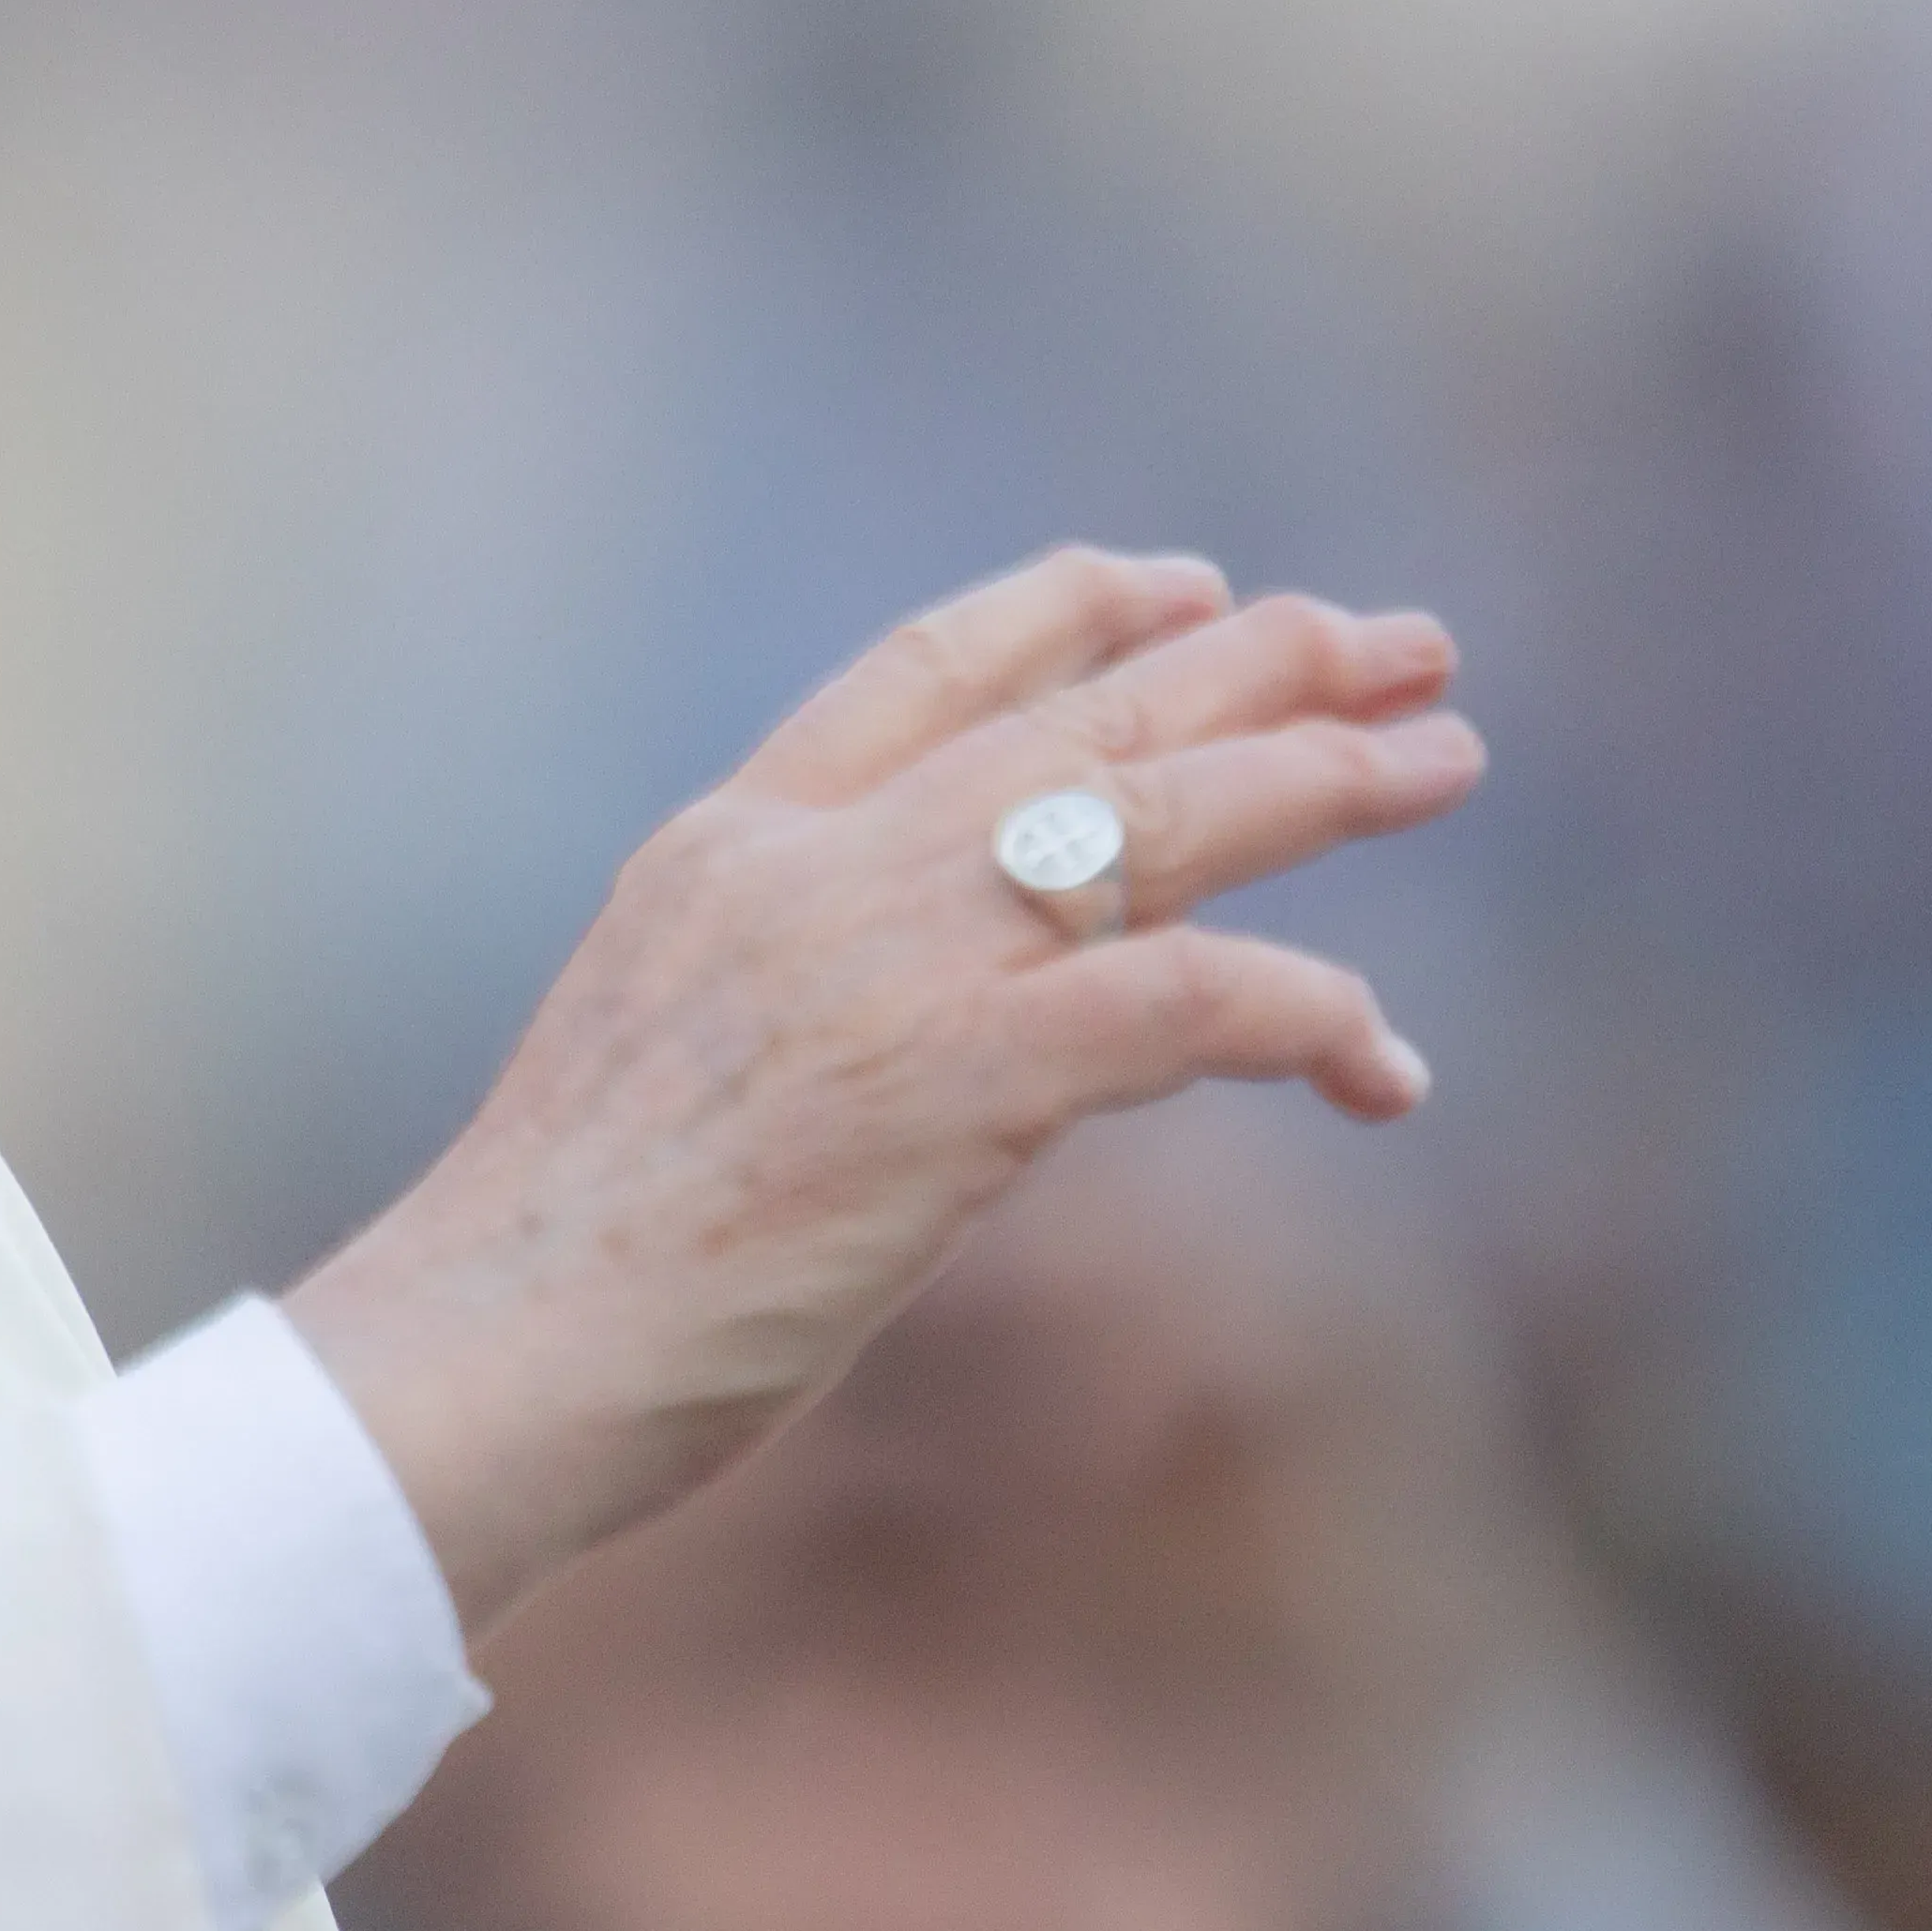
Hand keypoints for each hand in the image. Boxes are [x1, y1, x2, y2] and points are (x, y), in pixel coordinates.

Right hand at [287, 545, 1480, 1632]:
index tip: (1190, 580)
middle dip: (1260, 665)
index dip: (1074, 607)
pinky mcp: (953, 1080)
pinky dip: (1304, 1013)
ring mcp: (882, 961)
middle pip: (1079, 714)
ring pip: (1153, 818)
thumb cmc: (556, 1268)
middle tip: (1406, 643)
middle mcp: (811, 866)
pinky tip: (1380, 1060)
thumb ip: (794, 999)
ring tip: (1446, 757)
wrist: (485, 1350)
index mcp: (726, 846)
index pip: (925, 667)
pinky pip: (1185, 1002)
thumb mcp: (667, 1064)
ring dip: (1320, 782)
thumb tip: (930, 1030)